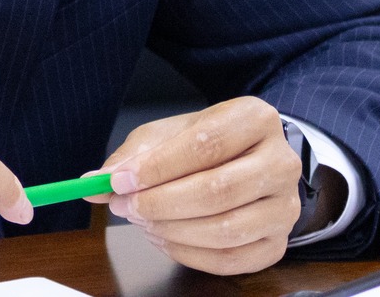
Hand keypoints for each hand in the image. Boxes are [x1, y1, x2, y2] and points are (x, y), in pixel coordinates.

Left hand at [91, 97, 302, 274]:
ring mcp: (284, 206)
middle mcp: (281, 162)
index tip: (120, 181)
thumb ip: (132, 157)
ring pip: (225, 230)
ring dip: (172, 230)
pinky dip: (188, 254)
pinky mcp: (277, 243)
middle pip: (218, 191)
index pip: (205, 144)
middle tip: (125, 206)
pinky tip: (164, 239)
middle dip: (161, 203)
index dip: (158, 167)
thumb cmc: (206, 144)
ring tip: (143, 221)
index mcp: (255, 119)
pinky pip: (231, 260)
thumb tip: (95, 183)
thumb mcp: (168, 136)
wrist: (249, 160)